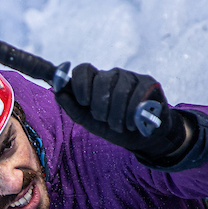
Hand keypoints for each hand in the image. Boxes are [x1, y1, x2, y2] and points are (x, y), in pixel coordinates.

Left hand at [54, 63, 191, 160]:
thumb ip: (72, 106)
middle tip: (104, 120)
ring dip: (117, 114)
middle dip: (100, 106)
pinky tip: (133, 123)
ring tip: (119, 126)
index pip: (83, 70)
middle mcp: (112, 75)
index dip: (81, 84)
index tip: (84, 101)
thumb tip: (58, 91)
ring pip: (120, 89)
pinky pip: (139, 93)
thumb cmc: (112, 127)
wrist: (141, 139)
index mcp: (94, 82)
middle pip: (101, 80)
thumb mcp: (88, 121)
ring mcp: (131, 77)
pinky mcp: (149, 83)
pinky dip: (133, 112)